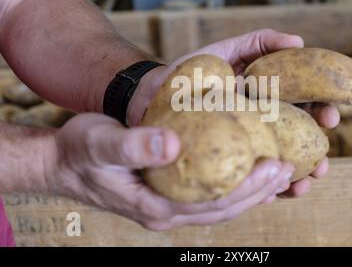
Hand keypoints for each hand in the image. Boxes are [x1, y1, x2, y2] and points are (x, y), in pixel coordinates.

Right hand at [49, 113, 293, 229]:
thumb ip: (133, 144)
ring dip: (250, 190)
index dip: (247, 188)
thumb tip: (172, 143)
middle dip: (259, 191)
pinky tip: (248, 171)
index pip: (212, 203)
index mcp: (154, 206)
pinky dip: (233, 185)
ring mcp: (168, 206)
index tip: (275, 167)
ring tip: (278, 171)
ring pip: (219, 204)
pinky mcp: (168, 194)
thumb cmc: (80, 150)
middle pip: (223, 208)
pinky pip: (208, 194)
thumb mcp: (101, 142)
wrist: (62, 161)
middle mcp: (165, 212)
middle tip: (288, 168)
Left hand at [128, 29, 339, 200]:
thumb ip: (259, 42)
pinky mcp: (224, 164)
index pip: (303, 107)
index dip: (322, 112)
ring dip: (296, 178)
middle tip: (323, 164)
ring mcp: (243, 146)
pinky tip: (269, 196)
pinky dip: (261, 189)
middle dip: (316, 155)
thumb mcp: (224, 51)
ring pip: (277, 166)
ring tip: (303, 186)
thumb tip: (299, 41)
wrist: (152, 95)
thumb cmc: (190, 72)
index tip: (332, 117)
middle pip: (297, 142)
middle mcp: (259, 124)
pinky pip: (247, 180)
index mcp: (266, 99)